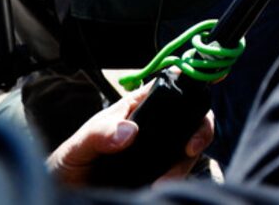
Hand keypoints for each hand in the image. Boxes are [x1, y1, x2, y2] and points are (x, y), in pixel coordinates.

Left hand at [47, 83, 213, 186]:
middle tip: (189, 149)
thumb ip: (100, 134)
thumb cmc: (69, 163)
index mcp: (138, 108)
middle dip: (199, 131)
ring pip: (190, 148)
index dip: (194, 84)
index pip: (172, 88)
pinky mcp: (161, 172)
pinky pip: (180, 172)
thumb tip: (130, 131)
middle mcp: (156, 127)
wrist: (68, 194)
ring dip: (183, 164)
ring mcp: (161, 150)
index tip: (211, 85)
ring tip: (162, 182)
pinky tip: (159, 186)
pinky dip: (176, 178)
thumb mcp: (78, 145)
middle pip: (193, 118)